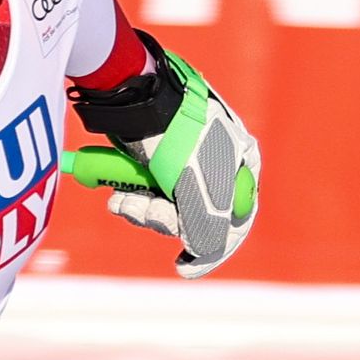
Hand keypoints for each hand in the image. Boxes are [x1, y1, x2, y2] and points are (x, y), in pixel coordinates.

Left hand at [69, 38, 258, 276]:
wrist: (134, 91)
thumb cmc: (177, 138)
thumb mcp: (201, 192)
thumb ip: (208, 231)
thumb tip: (199, 254)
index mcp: (243, 164)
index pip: (236, 220)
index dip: (211, 250)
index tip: (184, 267)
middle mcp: (219, 160)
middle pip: (196, 215)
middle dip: (162, 221)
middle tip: (139, 212)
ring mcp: (186, 156)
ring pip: (167, 204)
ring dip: (141, 209)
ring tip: (120, 198)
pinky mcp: (157, 152)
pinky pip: (148, 188)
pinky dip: (133, 195)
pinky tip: (116, 190)